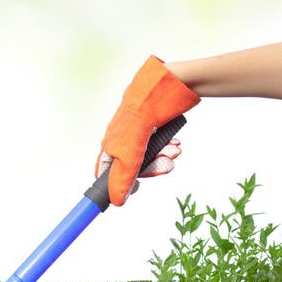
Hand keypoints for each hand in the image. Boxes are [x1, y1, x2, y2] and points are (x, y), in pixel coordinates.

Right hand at [95, 56, 199, 205]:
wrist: (172, 80)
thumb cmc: (145, 109)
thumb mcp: (132, 150)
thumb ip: (124, 177)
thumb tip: (117, 201)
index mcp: (110, 144)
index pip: (107, 174)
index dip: (118, 185)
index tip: (132, 191)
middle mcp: (121, 139)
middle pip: (131, 167)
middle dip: (150, 169)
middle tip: (165, 167)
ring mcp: (136, 132)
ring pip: (147, 156)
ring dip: (162, 158)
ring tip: (173, 153)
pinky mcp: (151, 125)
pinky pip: (157, 144)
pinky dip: (166, 147)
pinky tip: (174, 144)